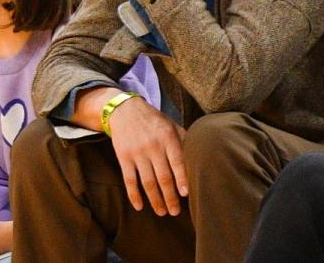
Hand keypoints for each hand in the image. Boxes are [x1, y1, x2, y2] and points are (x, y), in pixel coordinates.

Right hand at [107, 97, 188, 216]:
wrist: (124, 110)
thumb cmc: (153, 121)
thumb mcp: (171, 125)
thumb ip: (185, 141)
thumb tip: (200, 159)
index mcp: (167, 138)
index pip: (177, 162)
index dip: (182, 179)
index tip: (186, 194)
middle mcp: (152, 146)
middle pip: (163, 177)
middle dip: (170, 197)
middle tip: (175, 212)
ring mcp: (137, 152)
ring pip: (147, 182)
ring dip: (155, 200)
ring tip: (162, 212)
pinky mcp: (123, 157)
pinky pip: (129, 179)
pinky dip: (134, 195)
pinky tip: (139, 206)